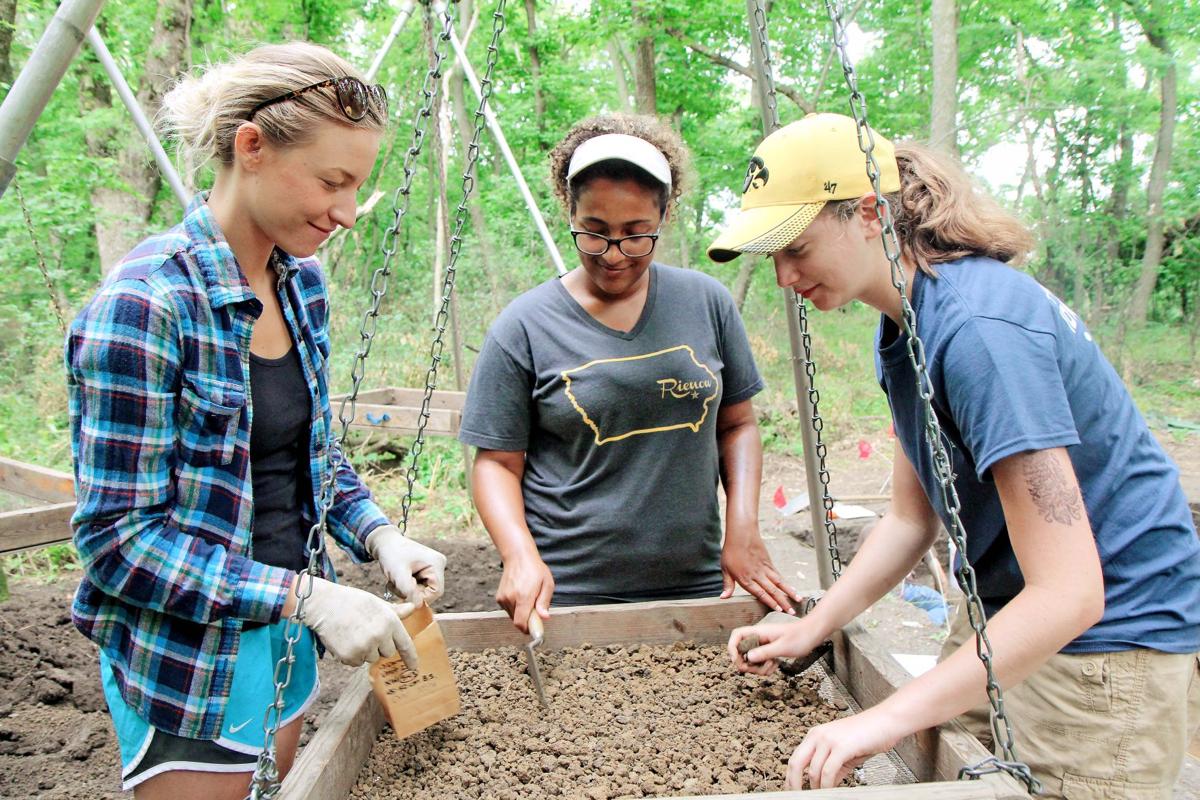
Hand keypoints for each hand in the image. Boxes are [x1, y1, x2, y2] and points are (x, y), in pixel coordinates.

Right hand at [296, 575, 418, 668]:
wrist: (323, 605)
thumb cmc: (351, 601)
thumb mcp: (376, 603)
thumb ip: (395, 611)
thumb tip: (412, 608)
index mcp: (389, 621)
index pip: (405, 644)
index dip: (410, 657)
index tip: (414, 667)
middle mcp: (380, 636)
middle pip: (387, 653)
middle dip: (380, 647)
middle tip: (367, 633)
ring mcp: (364, 647)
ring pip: (371, 658)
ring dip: (366, 652)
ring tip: (353, 634)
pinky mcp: (350, 656)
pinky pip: (356, 663)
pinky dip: (352, 656)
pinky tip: (345, 641)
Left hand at [365, 524, 446, 605]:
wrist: (384, 542)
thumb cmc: (391, 554)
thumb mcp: (398, 573)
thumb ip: (409, 590)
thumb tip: (418, 606)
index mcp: (437, 564)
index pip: (436, 592)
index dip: (420, 598)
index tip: (403, 595)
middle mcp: (438, 565)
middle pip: (430, 592)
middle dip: (411, 593)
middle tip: (396, 585)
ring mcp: (433, 567)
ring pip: (423, 590)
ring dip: (407, 590)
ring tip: (395, 581)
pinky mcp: (426, 570)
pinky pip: (419, 586)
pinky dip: (407, 586)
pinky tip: (398, 579)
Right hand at [496, 552, 553, 633]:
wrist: (518, 557)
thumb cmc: (535, 569)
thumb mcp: (547, 584)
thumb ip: (544, 602)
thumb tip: (544, 617)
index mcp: (523, 596)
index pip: (520, 623)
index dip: (528, 629)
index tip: (535, 628)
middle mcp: (510, 598)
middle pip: (518, 621)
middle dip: (527, 620)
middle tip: (535, 609)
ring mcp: (503, 598)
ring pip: (513, 616)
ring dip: (521, 613)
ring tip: (528, 599)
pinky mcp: (499, 598)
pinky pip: (508, 610)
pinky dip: (515, 608)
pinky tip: (520, 596)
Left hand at [720, 530, 802, 613]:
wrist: (741, 534)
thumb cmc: (731, 551)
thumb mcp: (725, 569)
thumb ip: (727, 585)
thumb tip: (723, 598)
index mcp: (746, 579)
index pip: (760, 593)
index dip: (770, 602)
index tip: (779, 610)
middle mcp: (757, 575)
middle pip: (772, 590)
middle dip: (783, 602)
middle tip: (792, 612)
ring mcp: (764, 569)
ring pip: (779, 583)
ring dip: (789, 593)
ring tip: (798, 600)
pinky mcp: (768, 563)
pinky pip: (778, 575)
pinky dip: (786, 583)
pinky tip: (792, 589)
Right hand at [728, 617, 825, 675]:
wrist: (813, 633)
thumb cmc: (800, 636)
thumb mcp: (783, 647)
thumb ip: (765, 652)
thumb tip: (748, 658)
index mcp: (759, 632)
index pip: (736, 636)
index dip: (732, 648)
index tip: (737, 661)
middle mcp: (759, 638)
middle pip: (741, 652)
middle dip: (748, 664)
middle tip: (758, 669)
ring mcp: (764, 645)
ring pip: (751, 660)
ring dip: (759, 668)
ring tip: (773, 666)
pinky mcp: (769, 651)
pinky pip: (761, 662)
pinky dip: (766, 668)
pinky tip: (776, 665)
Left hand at [786, 708, 904, 788]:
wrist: (886, 721)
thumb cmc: (868, 734)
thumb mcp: (844, 753)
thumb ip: (832, 769)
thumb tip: (824, 786)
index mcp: (815, 735)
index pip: (795, 758)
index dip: (790, 777)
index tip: (791, 790)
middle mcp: (818, 735)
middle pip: (795, 763)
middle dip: (794, 783)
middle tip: (797, 797)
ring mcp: (828, 740)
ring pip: (813, 770)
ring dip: (815, 788)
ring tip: (820, 796)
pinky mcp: (841, 747)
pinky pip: (828, 772)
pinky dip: (826, 786)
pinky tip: (829, 792)